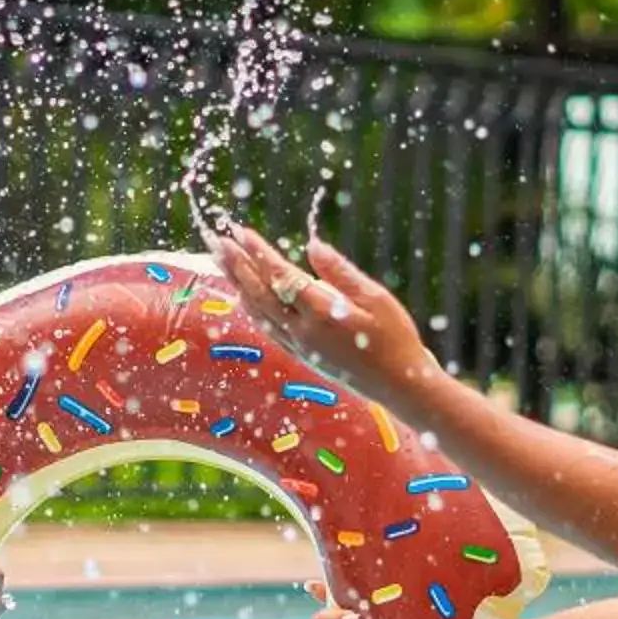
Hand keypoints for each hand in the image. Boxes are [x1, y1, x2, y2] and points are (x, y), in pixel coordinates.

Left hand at [208, 223, 440, 406]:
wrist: (400, 385)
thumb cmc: (395, 338)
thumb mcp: (376, 298)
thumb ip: (341, 273)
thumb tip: (312, 245)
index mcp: (322, 314)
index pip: (281, 277)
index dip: (259, 253)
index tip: (241, 232)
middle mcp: (303, 332)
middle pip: (260, 294)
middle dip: (238, 267)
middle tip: (217, 242)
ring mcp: (300, 347)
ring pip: (259, 312)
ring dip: (239, 285)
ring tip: (223, 263)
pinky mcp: (303, 356)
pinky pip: (268, 329)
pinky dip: (252, 309)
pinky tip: (244, 296)